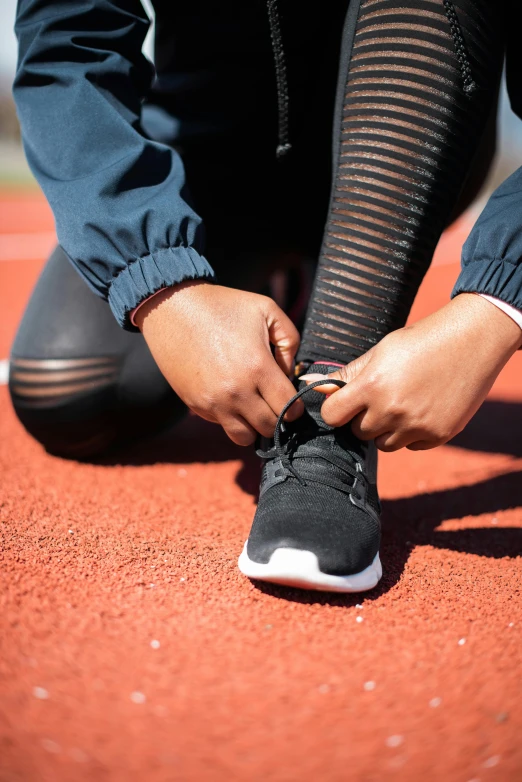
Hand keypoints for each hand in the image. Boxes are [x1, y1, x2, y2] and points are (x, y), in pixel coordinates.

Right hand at [135, 281, 302, 444]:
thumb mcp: (267, 310)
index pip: (288, 408)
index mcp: (257, 368)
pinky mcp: (196, 405)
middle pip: (269, 427)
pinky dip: (230, 417)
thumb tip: (289, 373)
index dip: (296, 407)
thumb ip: (290, 341)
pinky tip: (230, 396)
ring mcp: (213, 402)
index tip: (292, 399)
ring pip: (244, 437)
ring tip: (253, 406)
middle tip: (273, 402)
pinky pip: (221, 425)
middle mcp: (236, 392)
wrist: (172, 308)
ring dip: (253, 426)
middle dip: (277, 418)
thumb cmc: (223, 305)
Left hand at [301, 294, 521, 450]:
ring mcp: (416, 426)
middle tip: (382, 396)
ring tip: (403, 402)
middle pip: (358, 432)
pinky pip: (411, 446)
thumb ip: (347, 374)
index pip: (332, 416)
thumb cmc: (419, 341)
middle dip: (363, 418)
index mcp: (371, 386)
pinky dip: (412, 433)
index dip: (337, 409)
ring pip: (383, 444)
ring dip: (387, 429)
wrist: (471, 340)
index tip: (346, 402)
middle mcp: (391, 411)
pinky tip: (423, 408)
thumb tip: (311, 382)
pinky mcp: (438, 436)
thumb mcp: (379, 352)